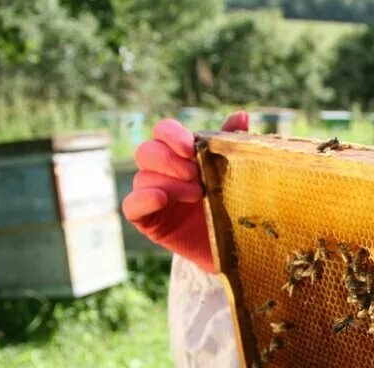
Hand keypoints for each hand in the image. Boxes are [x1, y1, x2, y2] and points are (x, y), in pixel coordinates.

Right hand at [122, 111, 249, 271]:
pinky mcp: (146, 219)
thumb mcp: (234, 174)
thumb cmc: (230, 205)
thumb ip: (230, 145)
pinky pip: (131, 205)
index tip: (190, 147)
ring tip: (197, 194)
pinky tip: (160, 199)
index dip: (172, 135)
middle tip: (196, 174)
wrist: (231, 246)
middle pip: (147, 151)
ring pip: (142, 177)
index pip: (163, 131)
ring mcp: (150, 194)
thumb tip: (241, 115)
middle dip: (170, 161)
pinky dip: (142, 199)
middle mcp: (161, 171)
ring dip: (169, 183)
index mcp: (179, 154)